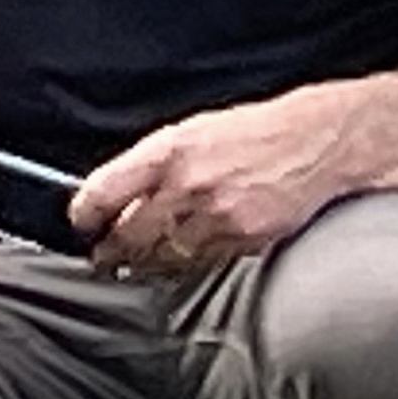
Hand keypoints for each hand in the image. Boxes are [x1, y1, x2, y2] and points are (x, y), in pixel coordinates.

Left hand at [72, 87, 359, 274]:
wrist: (315, 141)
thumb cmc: (253, 132)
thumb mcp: (195, 131)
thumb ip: (155, 164)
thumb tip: (117, 195)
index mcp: (168, 149)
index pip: (104, 190)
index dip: (85, 214)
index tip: (82, 224)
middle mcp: (187, 183)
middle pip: (128, 234)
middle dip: (110, 251)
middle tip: (103, 260)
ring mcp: (215, 214)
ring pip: (161, 256)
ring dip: (143, 264)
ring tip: (134, 267)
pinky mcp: (242, 238)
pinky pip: (199, 263)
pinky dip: (184, 266)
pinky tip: (179, 263)